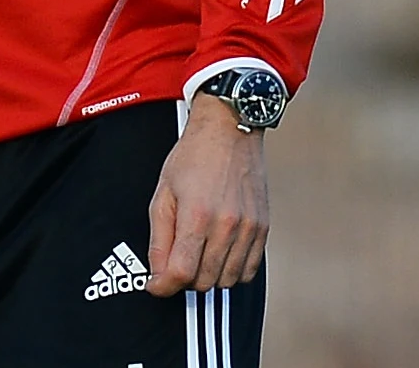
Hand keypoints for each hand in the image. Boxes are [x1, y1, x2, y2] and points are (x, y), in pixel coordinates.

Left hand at [145, 94, 270, 294]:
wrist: (230, 131)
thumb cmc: (192, 158)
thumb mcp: (163, 193)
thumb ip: (159, 237)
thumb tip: (158, 273)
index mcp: (197, 216)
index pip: (181, 272)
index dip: (163, 286)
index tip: (155, 285)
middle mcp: (227, 226)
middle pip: (204, 281)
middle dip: (183, 280)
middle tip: (173, 263)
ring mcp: (249, 229)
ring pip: (227, 280)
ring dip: (208, 277)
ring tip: (196, 256)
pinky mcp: (263, 229)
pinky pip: (248, 270)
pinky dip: (231, 271)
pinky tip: (218, 255)